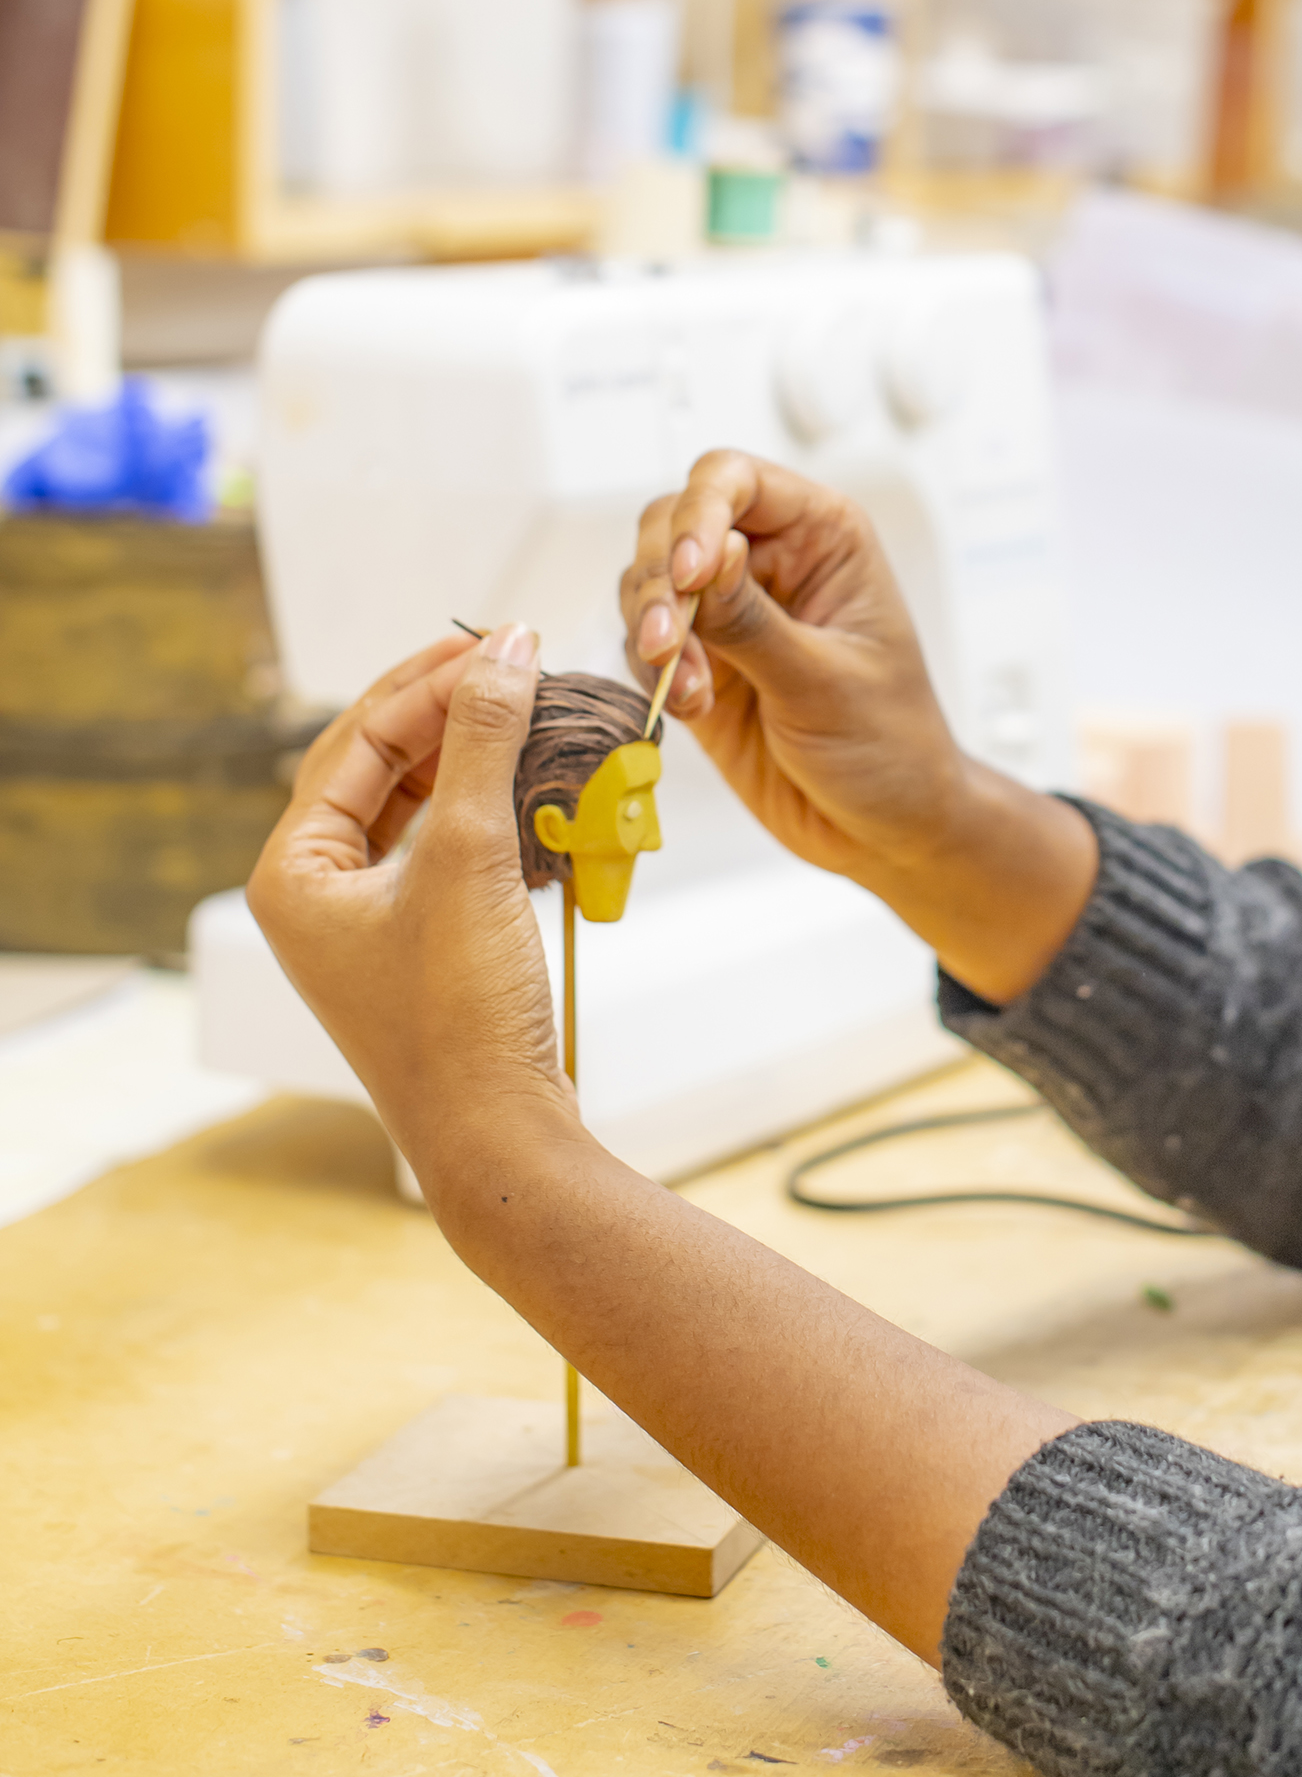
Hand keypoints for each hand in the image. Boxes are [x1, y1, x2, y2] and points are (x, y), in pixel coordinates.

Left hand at [247, 625, 575, 1182]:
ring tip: (531, 708)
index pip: (355, 739)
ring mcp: (365, 922)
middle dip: (448, 711)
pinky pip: (444, 847)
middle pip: (378, 764)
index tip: (502, 639)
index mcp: (292, 871)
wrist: (500, 1137)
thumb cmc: (460, 1014)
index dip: (429, 681)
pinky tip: (533, 781)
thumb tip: (507, 648)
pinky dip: (488, 808)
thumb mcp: (470, 856)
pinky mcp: (417, 944)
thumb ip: (483, 740)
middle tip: (517, 660)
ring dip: (472, 756)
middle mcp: (315, 893)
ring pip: (415, 804)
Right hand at [621, 451, 1098, 1002]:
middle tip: (670, 642)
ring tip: (690, 687)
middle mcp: (770, 562)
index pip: (734, 480)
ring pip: (648, 582)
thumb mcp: (826, 682)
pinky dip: (652, 671)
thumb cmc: (891, 746)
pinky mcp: (701, 665)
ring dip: (652, 629)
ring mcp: (730, 614)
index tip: (691, 573)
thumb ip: (755, 620)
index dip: (700, 512)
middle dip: (661, 580)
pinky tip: (689, 707)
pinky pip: (645, 644)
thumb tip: (709, 553)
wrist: (885, 830)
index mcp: (822, 537)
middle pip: (673, 522)